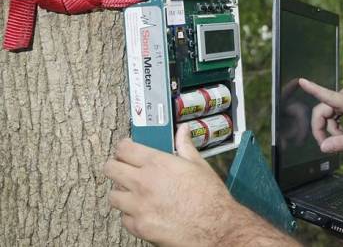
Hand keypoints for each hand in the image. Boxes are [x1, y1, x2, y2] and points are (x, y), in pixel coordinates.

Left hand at [104, 125, 241, 245]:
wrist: (216, 226)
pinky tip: (144, 211)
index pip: (124, 149)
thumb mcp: (199, 166)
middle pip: (110, 169)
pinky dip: (131, 215)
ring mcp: (138, 206)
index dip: (123, 148)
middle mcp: (143, 183)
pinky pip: (124, 218)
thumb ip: (185, 146)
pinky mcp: (139, 226)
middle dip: (115, 166)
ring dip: (122, 193)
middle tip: (123, 168)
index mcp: (158, 164)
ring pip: (113, 195)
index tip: (125, 150)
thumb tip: (183, 131)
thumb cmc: (210, 197)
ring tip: (134, 193)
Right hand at [298, 78, 342, 152]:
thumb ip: (341, 144)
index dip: (312, 88)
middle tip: (326, 146)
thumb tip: (323, 147)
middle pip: (321, 112)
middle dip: (322, 130)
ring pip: (326, 115)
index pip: (327, 95)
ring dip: (331, 130)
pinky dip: (336, 127)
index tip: (302, 80)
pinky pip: (332, 115)